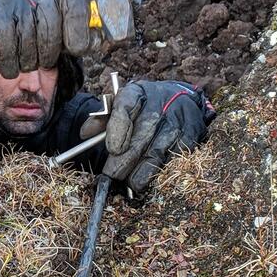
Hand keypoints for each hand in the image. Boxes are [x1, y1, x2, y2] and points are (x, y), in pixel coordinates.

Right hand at [0, 0, 92, 77]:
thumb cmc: (21, 34)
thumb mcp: (47, 32)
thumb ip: (70, 36)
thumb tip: (96, 42)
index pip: (75, 6)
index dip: (79, 30)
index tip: (77, 48)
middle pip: (51, 31)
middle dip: (46, 55)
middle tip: (39, 62)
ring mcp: (14, 1)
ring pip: (29, 42)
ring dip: (25, 62)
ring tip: (21, 63)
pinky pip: (8, 44)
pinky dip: (8, 61)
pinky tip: (7, 65)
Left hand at [102, 80, 212, 195]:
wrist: (181, 98)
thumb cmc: (144, 106)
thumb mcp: (121, 104)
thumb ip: (102, 118)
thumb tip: (85, 133)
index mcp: (137, 92)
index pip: (125, 106)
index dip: (118, 128)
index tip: (112, 149)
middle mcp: (159, 103)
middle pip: (140, 135)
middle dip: (125, 160)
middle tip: (112, 176)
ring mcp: (177, 119)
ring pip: (158, 150)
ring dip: (143, 170)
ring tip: (131, 184)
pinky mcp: (191, 134)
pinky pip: (175, 157)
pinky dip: (162, 171)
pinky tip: (151, 180)